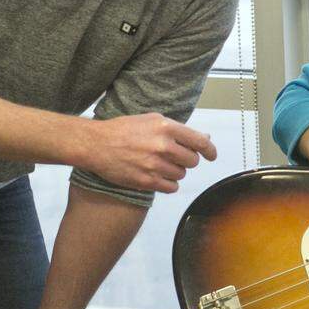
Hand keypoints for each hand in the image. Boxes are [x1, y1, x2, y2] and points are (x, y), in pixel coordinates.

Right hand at [84, 113, 216, 192]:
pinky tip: (158, 176)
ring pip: (181, 175)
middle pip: (192, 161)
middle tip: (174, 157)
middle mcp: (162, 146)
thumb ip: (178, 130)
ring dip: (175, 171)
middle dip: (186, 160)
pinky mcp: (146, 181)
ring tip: (160, 164)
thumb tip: (204, 138)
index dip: (209, 150)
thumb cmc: (124, 130)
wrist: (96, 144)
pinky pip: (171, 187)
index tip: (211, 155)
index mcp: (166, 127)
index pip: (200, 141)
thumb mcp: (152, 120)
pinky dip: (168, 184)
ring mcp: (154, 165)